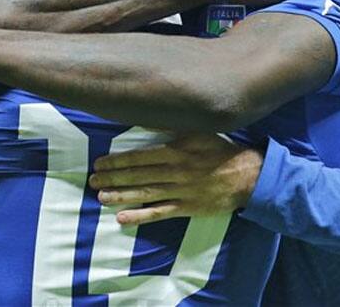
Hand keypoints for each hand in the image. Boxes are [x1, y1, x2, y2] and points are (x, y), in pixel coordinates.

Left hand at [89, 133, 262, 225]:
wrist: (246, 176)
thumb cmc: (218, 150)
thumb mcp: (196, 132)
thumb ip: (170, 129)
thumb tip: (146, 122)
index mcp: (175, 150)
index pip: (139, 156)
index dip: (117, 161)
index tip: (100, 163)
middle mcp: (174, 171)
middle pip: (137, 175)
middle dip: (112, 178)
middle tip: (93, 180)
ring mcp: (179, 191)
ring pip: (144, 194)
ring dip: (121, 195)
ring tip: (101, 197)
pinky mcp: (186, 208)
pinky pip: (159, 213)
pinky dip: (140, 216)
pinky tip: (123, 218)